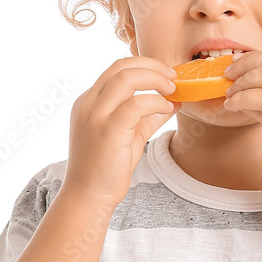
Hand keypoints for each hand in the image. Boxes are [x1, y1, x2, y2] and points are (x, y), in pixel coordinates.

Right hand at [59, 57, 179, 210]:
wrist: (88, 196)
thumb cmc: (107, 168)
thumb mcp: (130, 135)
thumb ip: (148, 116)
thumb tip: (174, 101)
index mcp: (89, 101)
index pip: (116, 69)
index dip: (144, 65)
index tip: (165, 74)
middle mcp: (88, 104)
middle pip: (121, 66)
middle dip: (152, 66)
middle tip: (173, 77)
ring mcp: (95, 116)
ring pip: (126, 78)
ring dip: (155, 79)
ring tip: (172, 89)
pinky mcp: (108, 131)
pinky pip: (135, 104)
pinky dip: (155, 101)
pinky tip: (166, 108)